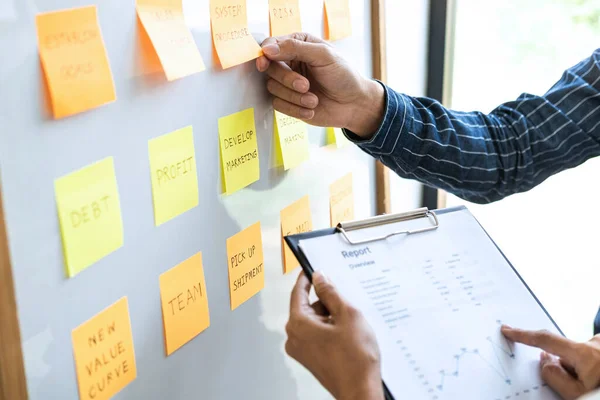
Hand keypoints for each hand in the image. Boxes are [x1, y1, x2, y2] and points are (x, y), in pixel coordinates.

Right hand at [256, 33, 384, 137]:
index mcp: (298, 45)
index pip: (271, 45)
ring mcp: (288, 83)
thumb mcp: (323, 55)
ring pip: (273, 88)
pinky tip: (311, 110)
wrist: (354, 105)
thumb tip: (267, 49)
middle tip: (305, 85)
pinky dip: (295, 109)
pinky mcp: (289, 102)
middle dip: (287, 80)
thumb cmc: (344, 76)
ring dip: (294, 97)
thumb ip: (295, 48)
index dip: (264, 55)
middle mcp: (290, 62)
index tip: (265, 64)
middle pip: (270, 69)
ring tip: (314, 100)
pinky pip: (278, 105)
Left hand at [285, 271, 383, 399]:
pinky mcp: (310, 358)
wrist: (360, 390)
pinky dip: (331, 331)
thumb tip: (320, 278)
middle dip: (327, 304)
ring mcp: (301, 350)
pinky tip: (347, 336)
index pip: (298, 292)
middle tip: (346, 307)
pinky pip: (317, 335)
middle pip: (308, 307)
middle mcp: (295, 337)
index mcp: (299, 324)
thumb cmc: (355, 358)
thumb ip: (331, 293)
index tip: (313, 269)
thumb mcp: (347, 315)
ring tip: (350, 327)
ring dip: (331, 318)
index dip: (307, 278)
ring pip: (315, 322)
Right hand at [502, 325, 599, 399]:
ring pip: (582, 353)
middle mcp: (596, 344)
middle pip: (566, 351)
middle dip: (568, 366)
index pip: (546, 340)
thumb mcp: (575, 396)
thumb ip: (553, 376)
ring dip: (585, 366)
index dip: (524, 335)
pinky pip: (594, 353)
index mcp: (584, 354)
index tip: (508, 330)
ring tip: (597, 383)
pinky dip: (594, 364)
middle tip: (583, 385)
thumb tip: (544, 360)